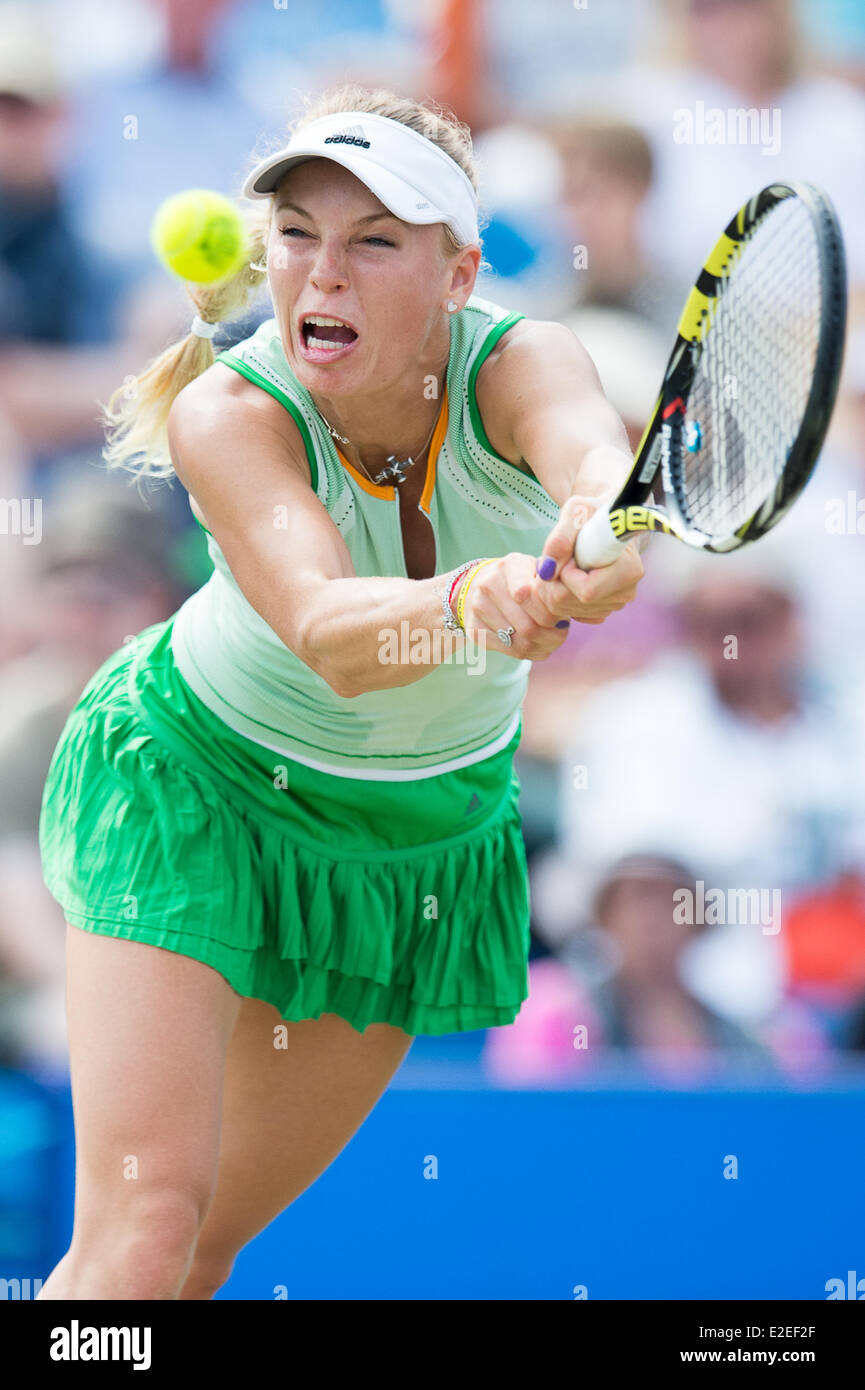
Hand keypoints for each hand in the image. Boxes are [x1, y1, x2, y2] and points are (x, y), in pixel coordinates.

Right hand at [457, 553, 572, 660]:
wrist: (477, 586)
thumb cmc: (518, 578)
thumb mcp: (535, 570)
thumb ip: (552, 583)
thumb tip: (568, 605)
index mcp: (508, 567)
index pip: (528, 596)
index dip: (550, 612)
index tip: (562, 616)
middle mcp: (488, 586)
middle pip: (527, 626)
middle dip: (552, 634)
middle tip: (563, 631)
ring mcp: (478, 610)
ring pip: (521, 643)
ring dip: (544, 645)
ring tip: (553, 638)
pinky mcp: (475, 631)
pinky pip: (510, 651)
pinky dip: (531, 652)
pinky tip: (539, 645)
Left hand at [532, 494, 644, 625]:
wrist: (605, 521)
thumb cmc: (593, 512)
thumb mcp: (577, 512)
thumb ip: (560, 538)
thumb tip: (546, 571)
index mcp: (629, 570)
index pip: (586, 590)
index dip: (566, 573)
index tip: (569, 554)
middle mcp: (626, 592)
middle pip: (570, 603)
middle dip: (552, 581)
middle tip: (555, 558)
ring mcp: (615, 604)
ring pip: (564, 610)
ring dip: (552, 587)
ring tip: (562, 563)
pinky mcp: (602, 610)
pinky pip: (567, 613)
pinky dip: (558, 596)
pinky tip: (566, 577)